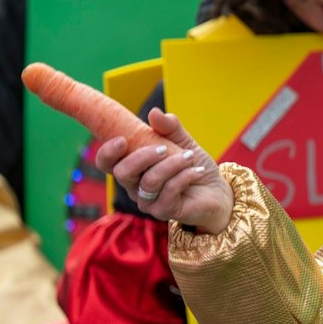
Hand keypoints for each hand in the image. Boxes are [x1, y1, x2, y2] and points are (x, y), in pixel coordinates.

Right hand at [95, 108, 234, 234]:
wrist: (216, 190)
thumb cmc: (192, 165)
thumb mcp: (182, 140)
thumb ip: (169, 127)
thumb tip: (154, 113)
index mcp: (132, 167)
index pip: (106, 163)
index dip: (107, 152)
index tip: (122, 140)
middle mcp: (134, 186)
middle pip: (122, 173)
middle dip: (143, 156)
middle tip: (165, 148)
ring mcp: (148, 201)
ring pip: (149, 181)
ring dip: (172, 164)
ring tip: (190, 156)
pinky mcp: (164, 211)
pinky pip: (169, 191)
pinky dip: (185, 176)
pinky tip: (197, 171)